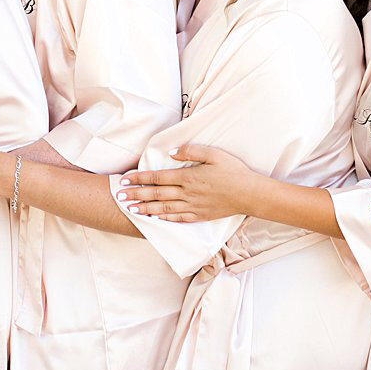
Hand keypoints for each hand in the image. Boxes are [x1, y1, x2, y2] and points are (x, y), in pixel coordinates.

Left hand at [116, 144, 256, 223]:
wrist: (250, 194)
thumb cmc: (233, 172)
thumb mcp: (214, 154)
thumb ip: (192, 151)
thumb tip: (172, 152)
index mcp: (189, 177)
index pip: (158, 177)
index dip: (140, 178)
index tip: (126, 179)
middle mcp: (187, 193)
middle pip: (156, 194)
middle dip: (136, 194)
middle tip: (120, 196)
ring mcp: (193, 207)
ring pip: (163, 208)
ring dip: (145, 208)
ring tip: (130, 208)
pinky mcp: (200, 216)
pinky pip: (178, 218)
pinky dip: (164, 218)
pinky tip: (154, 217)